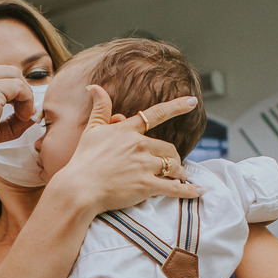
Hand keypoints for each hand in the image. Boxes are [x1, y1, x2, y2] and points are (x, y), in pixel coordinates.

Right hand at [0, 64, 34, 160]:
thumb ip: (8, 119)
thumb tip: (32, 116)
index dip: (11, 90)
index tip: (18, 108)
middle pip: (7, 71)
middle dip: (21, 89)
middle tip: (25, 111)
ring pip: (14, 76)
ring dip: (25, 95)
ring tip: (23, 115)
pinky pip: (18, 88)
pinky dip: (26, 101)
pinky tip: (23, 116)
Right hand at [49, 86, 202, 214]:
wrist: (79, 188)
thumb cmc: (83, 160)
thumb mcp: (91, 130)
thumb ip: (100, 108)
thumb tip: (93, 86)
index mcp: (127, 131)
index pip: (156, 114)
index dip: (177, 106)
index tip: (193, 101)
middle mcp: (139, 145)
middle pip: (168, 148)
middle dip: (173, 156)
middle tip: (173, 164)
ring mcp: (144, 166)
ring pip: (173, 166)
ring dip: (179, 172)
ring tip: (180, 177)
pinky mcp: (147, 185)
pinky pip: (174, 188)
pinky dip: (188, 190)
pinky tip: (198, 191)